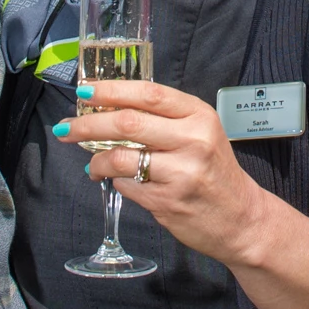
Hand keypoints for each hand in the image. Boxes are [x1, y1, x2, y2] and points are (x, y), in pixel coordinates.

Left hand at [52, 79, 266, 265]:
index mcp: (199, 116)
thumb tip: (108, 107)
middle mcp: (193, 141)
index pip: (148, 94)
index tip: (85, 91)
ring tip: (91, 163)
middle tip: (67, 127)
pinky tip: (114, 180)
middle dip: (88, 124)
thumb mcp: (200, 132)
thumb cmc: (214, 171)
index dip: (111, 90)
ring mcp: (180, 173)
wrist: (241, 218)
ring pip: (119, 157)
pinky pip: (126, 185)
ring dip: (95, 160)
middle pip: (127, 123)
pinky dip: (113, 181)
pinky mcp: (167, 201)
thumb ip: (163, 118)